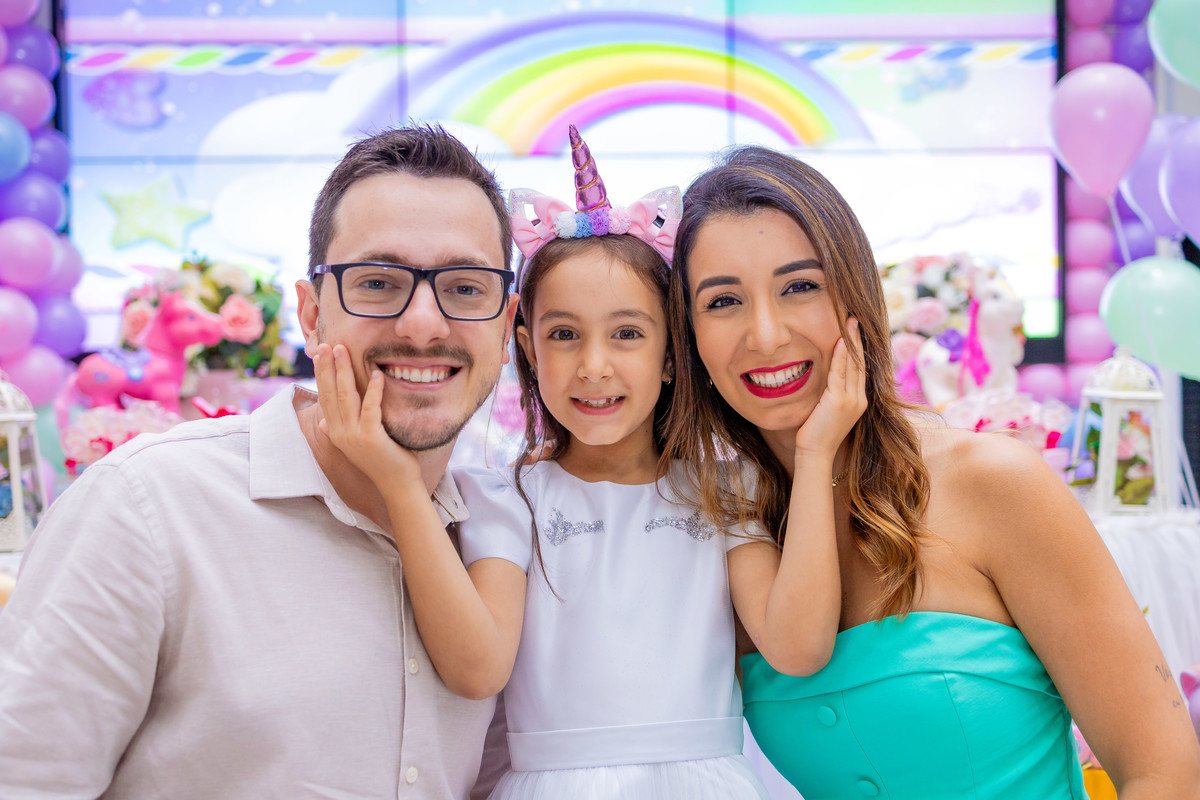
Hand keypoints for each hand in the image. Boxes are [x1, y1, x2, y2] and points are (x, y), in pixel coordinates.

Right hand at [314, 342, 421, 487]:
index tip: (320, 354)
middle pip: (330, 393)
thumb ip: (338, 430)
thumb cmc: (382, 460)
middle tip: (326, 344)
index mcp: (335, 432)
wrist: (396, 484)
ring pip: (345, 397)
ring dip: (343, 372)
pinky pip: (371, 408)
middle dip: (327, 367)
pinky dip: (374, 390)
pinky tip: (377, 373)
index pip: (324, 398)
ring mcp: (354, 436)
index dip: (321, 375)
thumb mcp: (356, 444)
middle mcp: (340, 433)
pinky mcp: (371, 437)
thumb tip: (323, 422)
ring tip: (342, 350)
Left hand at [794, 317, 867, 462]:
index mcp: (857, 401)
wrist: (815, 453)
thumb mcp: (826, 410)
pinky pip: (841, 373)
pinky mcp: (839, 401)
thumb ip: (830, 394)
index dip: (857, 349)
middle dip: (858, 340)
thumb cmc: (815, 434)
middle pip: (861, 363)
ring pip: (854, 365)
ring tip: (850, 322)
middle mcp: (859, 399)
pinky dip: (841, 356)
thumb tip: (823, 378)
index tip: (854, 331)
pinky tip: (840, 341)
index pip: (859, 369)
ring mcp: (852, 400)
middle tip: (854, 319)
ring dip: (851, 342)